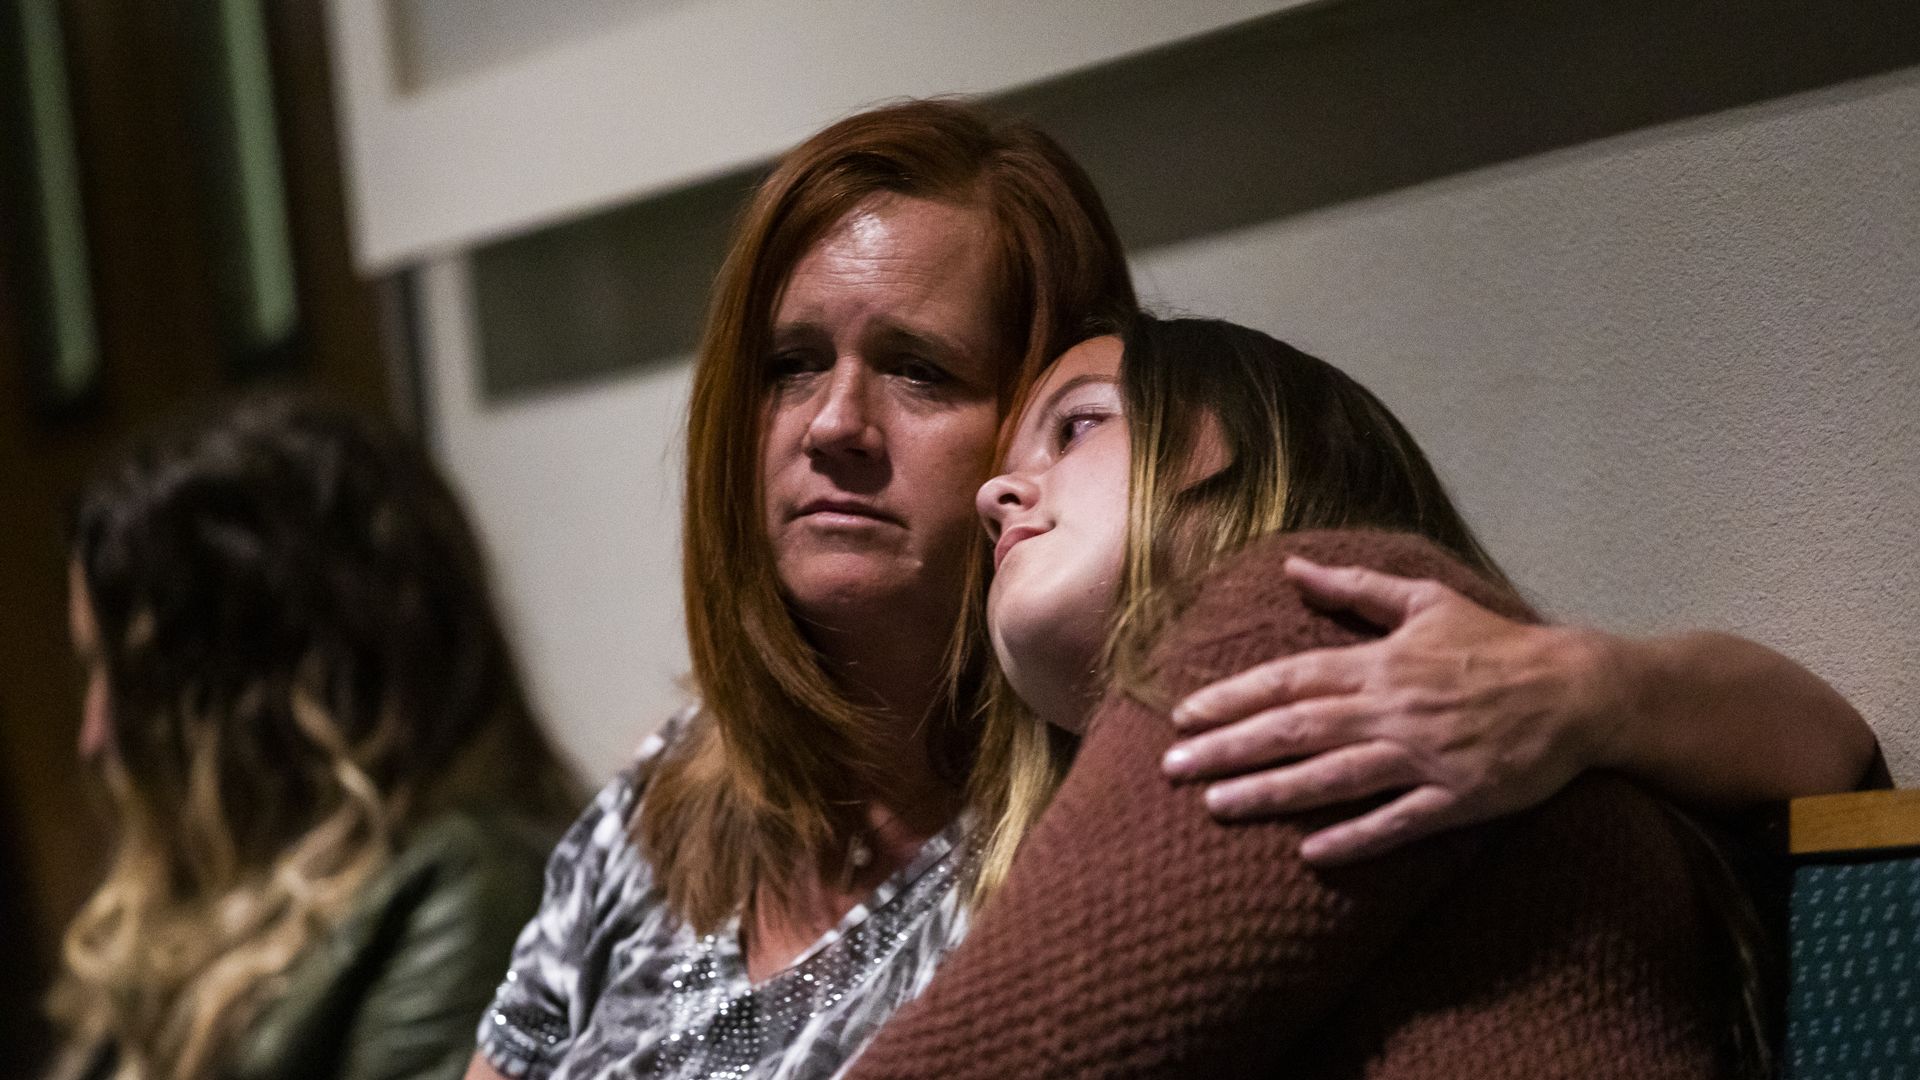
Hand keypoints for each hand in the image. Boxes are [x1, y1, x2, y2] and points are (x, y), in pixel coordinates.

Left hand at [1162, 556, 1625, 864]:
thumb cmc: (1497, 644)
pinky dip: (1356, 837)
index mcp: (1380, 663)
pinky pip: (1399, 822)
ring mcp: (1424, 756)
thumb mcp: (1425, 600)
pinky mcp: (1458, 798)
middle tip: (1172, 768)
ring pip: (1333, 777)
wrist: (1578, 689)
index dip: (1233, 696)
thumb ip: (1354, 588)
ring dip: (1272, 793)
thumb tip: (1291, 567)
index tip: (1183, 714)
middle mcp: (1392, 709)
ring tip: (1217, 806)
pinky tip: (1312, 853)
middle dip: (1229, 749)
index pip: (1290, 679)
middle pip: (1295, 730)